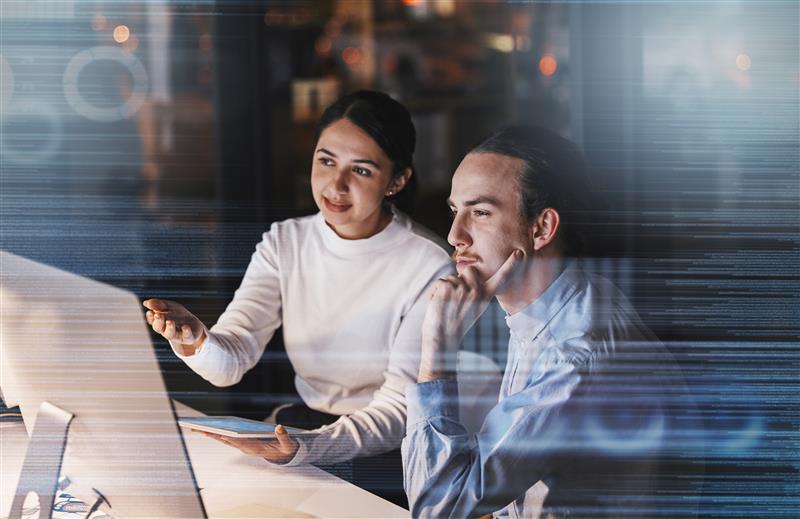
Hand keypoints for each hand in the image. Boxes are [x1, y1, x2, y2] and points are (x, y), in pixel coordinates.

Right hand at [142, 298, 205, 354]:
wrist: (194, 325)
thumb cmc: (178, 315)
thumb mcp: (169, 307)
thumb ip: (159, 305)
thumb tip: (146, 302)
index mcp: (160, 323)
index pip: (153, 321)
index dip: (150, 317)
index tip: (150, 312)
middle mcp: (166, 331)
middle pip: (159, 328)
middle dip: (158, 321)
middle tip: (158, 315)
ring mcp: (177, 335)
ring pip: (170, 334)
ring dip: (169, 327)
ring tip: (170, 321)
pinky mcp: (188, 338)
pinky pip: (186, 336)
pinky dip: (186, 331)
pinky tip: (185, 326)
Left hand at [199, 425, 299, 463]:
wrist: (284, 455)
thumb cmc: (285, 448)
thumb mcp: (287, 444)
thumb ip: (284, 436)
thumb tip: (280, 427)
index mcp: (256, 448)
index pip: (241, 442)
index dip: (231, 438)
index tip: (221, 434)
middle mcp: (247, 448)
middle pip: (228, 441)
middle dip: (213, 435)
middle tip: (199, 430)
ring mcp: (243, 447)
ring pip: (225, 440)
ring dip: (212, 435)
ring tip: (198, 429)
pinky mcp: (243, 445)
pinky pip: (228, 440)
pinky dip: (218, 435)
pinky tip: (210, 431)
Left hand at [419, 250, 521, 380]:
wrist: (442, 339)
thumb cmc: (455, 325)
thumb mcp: (472, 308)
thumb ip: (474, 292)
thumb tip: (468, 275)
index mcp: (485, 297)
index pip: (501, 278)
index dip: (510, 265)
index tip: (519, 253)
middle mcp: (477, 292)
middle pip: (469, 270)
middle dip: (461, 280)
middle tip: (457, 301)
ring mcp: (463, 289)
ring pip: (452, 278)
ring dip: (446, 289)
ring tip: (447, 306)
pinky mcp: (447, 288)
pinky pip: (439, 282)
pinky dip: (435, 293)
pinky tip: (438, 305)